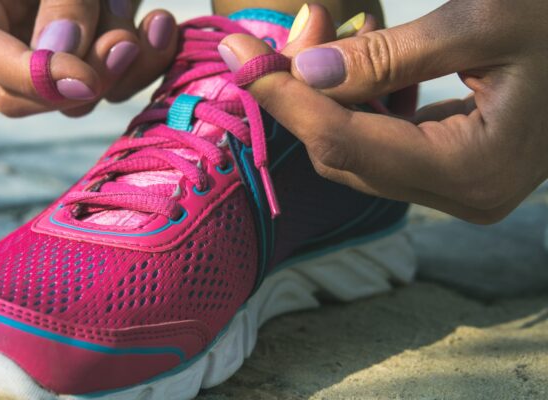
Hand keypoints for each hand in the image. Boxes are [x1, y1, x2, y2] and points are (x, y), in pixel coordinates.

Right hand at [0, 0, 177, 117]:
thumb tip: (61, 56)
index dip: (30, 76)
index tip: (84, 79)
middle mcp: (13, 31)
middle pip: (25, 94)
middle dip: (81, 81)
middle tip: (126, 45)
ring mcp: (57, 47)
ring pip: (79, 97)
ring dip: (123, 69)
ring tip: (156, 23)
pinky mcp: (98, 51)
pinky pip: (115, 81)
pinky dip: (145, 62)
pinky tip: (163, 27)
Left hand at [220, 0, 547, 223]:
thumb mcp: (484, 22)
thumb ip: (389, 54)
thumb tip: (304, 70)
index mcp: (473, 169)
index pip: (345, 142)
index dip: (284, 99)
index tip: (240, 56)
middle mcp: (463, 195)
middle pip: (343, 154)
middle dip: (300, 95)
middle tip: (280, 36)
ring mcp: (459, 189)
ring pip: (357, 154)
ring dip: (325, 99)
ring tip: (321, 38)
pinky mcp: (455, 172)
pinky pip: (381, 147)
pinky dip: (356, 108)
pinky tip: (357, 66)